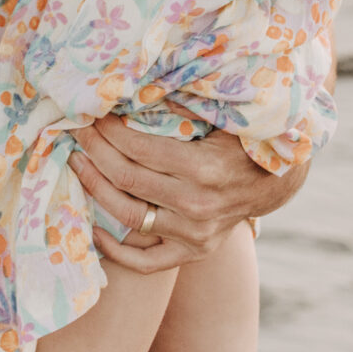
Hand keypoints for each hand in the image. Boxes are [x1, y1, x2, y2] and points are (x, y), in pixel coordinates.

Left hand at [71, 116, 307, 273]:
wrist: (275, 181)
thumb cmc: (240, 140)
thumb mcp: (218, 116)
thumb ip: (178, 105)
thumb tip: (131, 89)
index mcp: (204, 168)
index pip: (137, 148)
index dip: (107, 130)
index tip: (91, 113)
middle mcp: (198, 206)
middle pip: (127, 179)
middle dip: (95, 150)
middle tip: (77, 130)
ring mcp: (195, 234)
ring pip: (129, 216)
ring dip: (95, 187)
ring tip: (78, 163)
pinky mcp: (193, 252)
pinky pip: (146, 262)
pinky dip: (115, 250)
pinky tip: (94, 229)